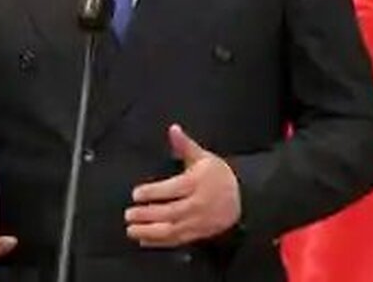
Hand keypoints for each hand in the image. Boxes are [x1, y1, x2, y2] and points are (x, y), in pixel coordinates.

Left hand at [125, 124, 241, 246]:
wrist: (244, 198)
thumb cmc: (218, 175)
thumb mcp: (203, 156)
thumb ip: (184, 145)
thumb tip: (173, 129)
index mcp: (198, 183)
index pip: (172, 189)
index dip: (153, 193)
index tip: (136, 194)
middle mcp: (198, 204)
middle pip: (170, 212)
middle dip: (147, 214)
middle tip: (129, 214)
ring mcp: (199, 222)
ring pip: (172, 230)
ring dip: (150, 232)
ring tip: (131, 230)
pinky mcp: (199, 234)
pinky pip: (177, 240)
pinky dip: (160, 242)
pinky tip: (144, 240)